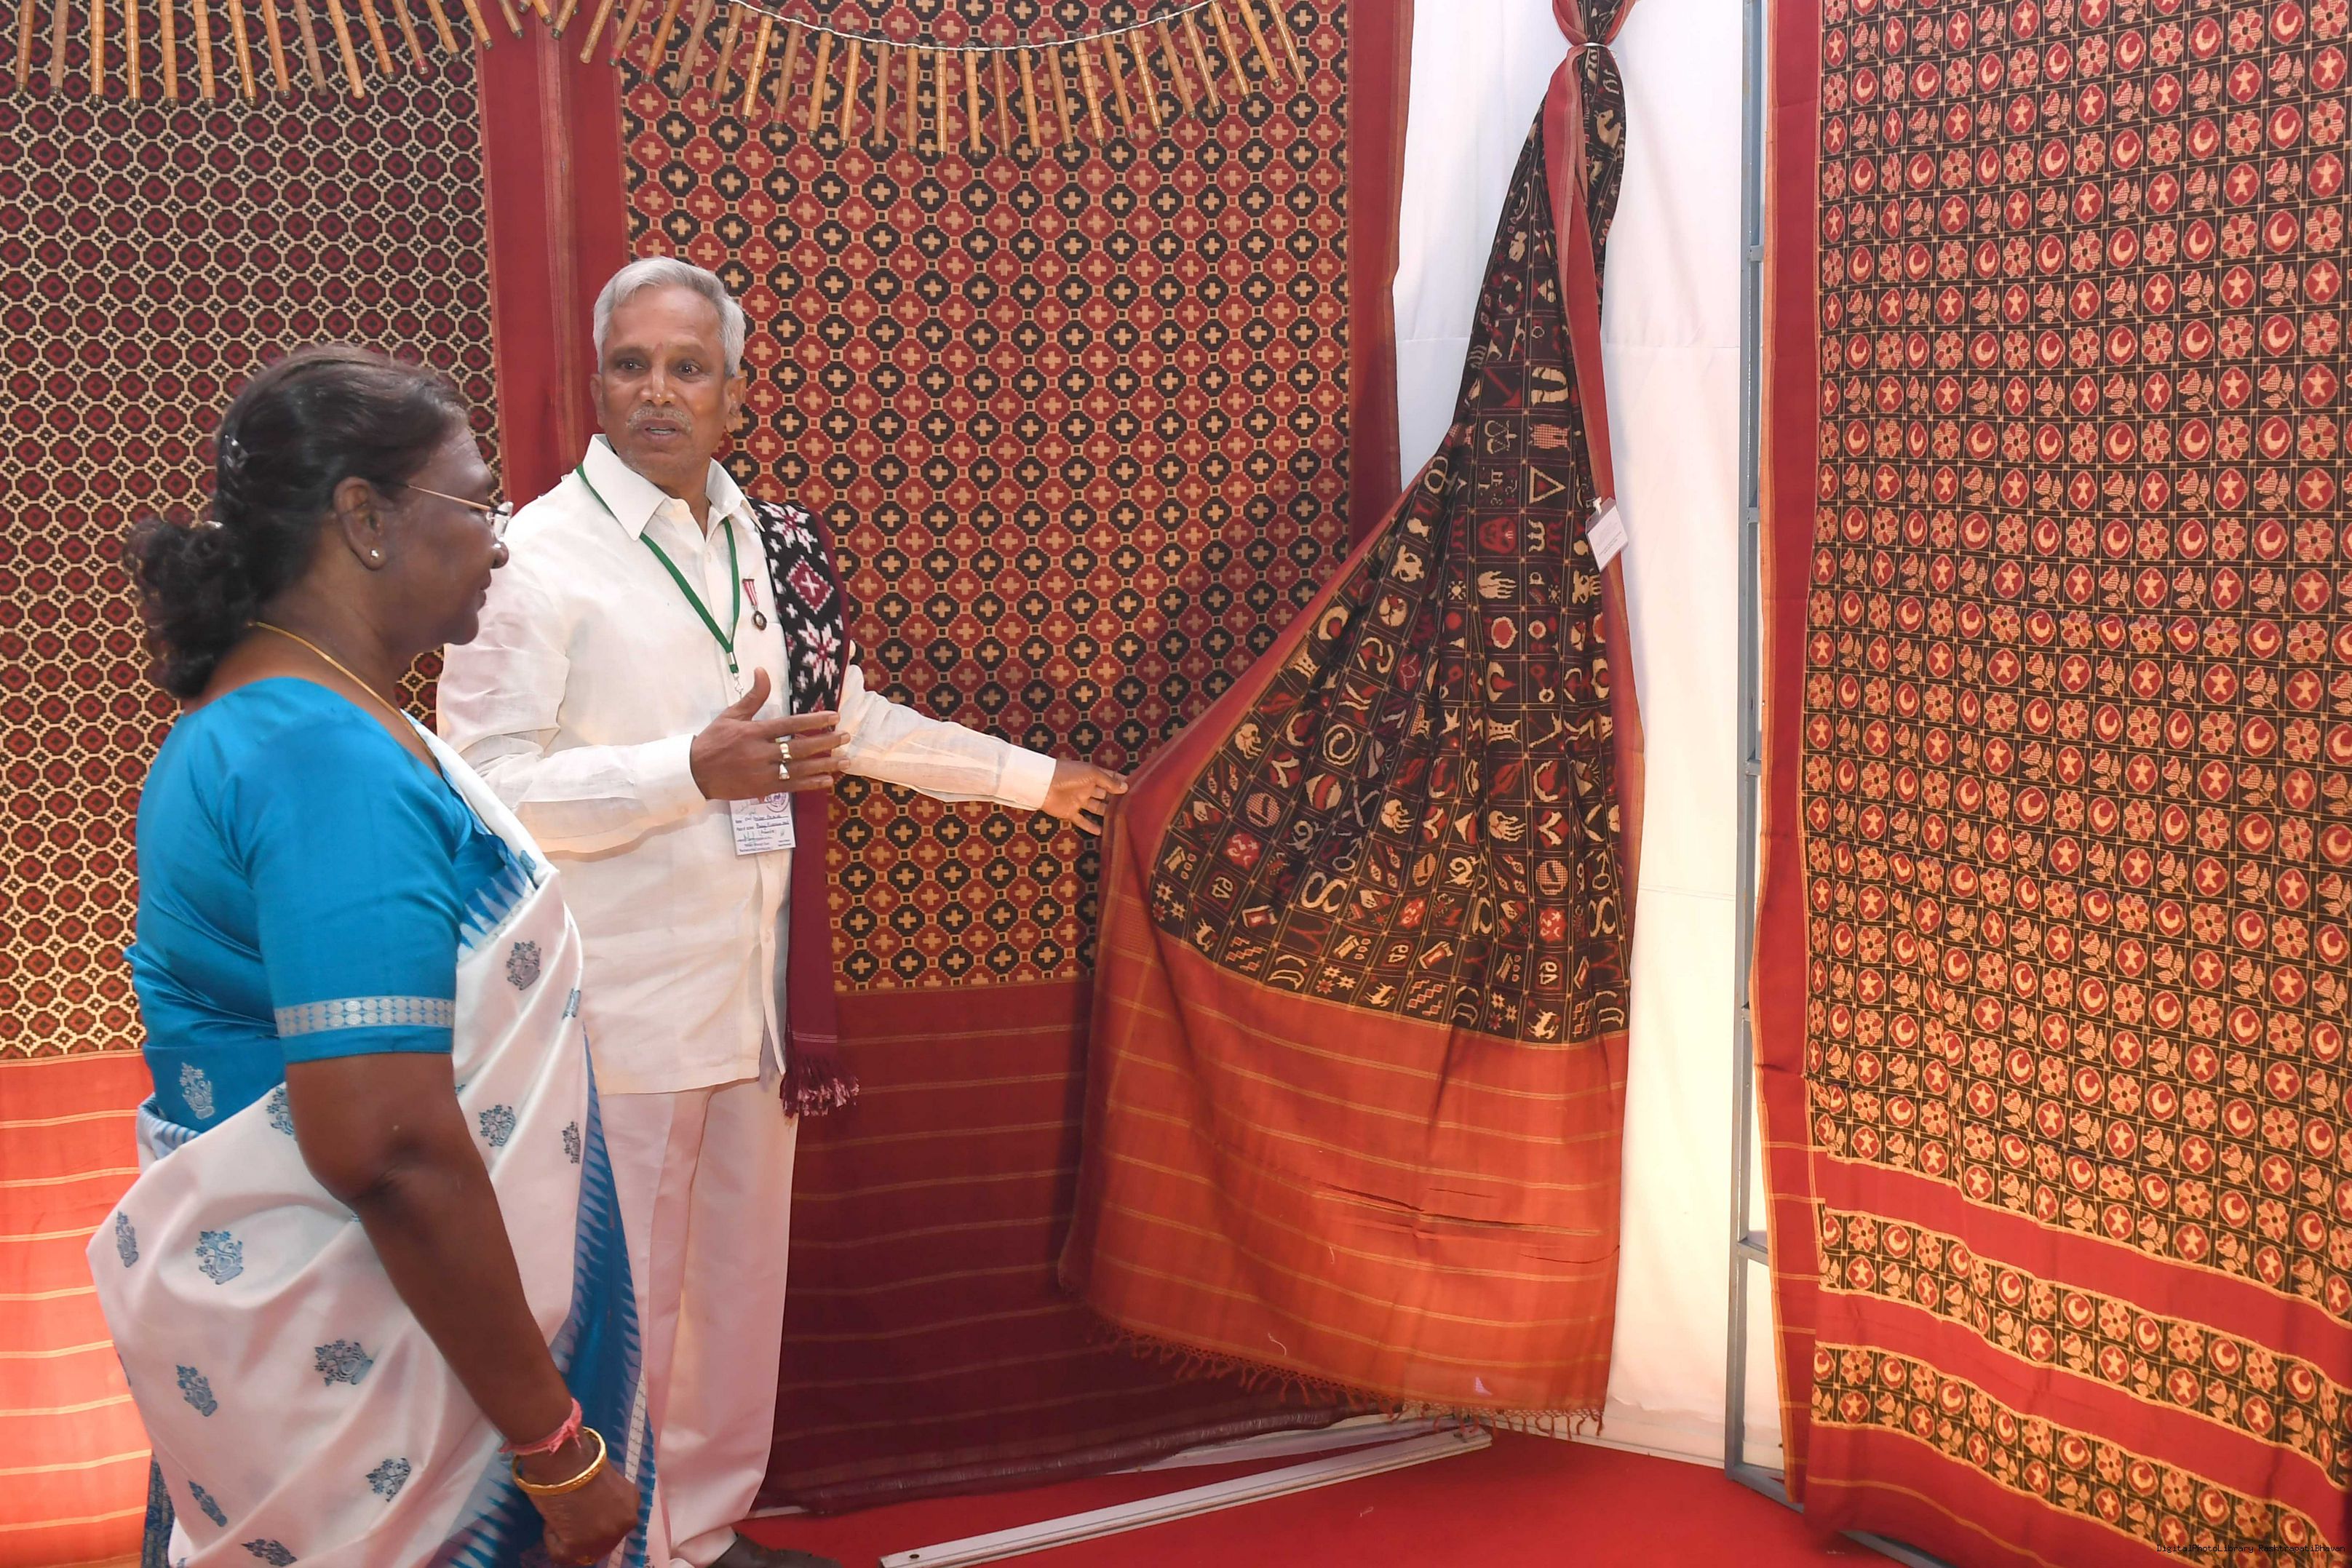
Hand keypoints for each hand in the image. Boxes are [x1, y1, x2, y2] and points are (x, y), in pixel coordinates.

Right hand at [518, 1435, 639, 1565]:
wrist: (565, 1460)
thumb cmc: (579, 1460)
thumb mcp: (605, 1480)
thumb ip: (605, 1497)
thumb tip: (589, 1507)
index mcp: (632, 1501)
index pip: (615, 1522)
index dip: (596, 1520)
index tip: (581, 1513)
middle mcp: (625, 1522)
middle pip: (603, 1540)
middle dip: (585, 1533)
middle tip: (567, 1520)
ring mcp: (605, 1537)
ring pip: (582, 1550)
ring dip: (567, 1537)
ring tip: (557, 1517)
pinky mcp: (580, 1547)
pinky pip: (560, 1553)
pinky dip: (551, 1539)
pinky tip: (551, 1520)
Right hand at [688, 669, 846, 800]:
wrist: (695, 772)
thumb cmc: (713, 740)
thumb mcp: (731, 715)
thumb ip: (753, 696)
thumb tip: (762, 670)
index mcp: (755, 732)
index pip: (790, 725)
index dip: (814, 721)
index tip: (834, 717)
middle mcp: (761, 753)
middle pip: (800, 747)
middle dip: (826, 742)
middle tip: (846, 737)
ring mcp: (763, 773)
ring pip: (800, 768)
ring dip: (825, 765)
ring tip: (846, 761)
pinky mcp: (763, 789)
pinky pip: (791, 786)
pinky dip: (811, 783)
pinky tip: (828, 780)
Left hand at [1040, 760, 1128, 834]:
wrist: (1045, 784)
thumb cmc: (1069, 774)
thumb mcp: (1092, 774)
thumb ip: (1108, 782)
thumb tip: (1125, 787)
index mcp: (1092, 775)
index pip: (1110, 778)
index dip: (1120, 782)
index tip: (1135, 788)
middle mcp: (1087, 787)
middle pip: (1104, 794)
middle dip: (1116, 799)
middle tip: (1131, 807)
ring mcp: (1079, 800)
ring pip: (1096, 808)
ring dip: (1106, 813)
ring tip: (1120, 820)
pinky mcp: (1070, 812)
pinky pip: (1082, 820)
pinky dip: (1091, 826)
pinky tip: (1102, 832)